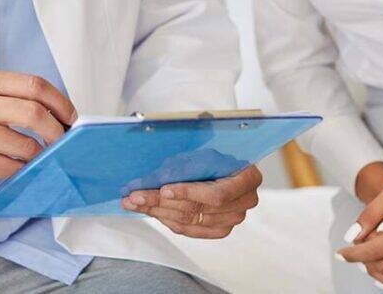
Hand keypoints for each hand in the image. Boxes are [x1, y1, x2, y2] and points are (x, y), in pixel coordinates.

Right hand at [0, 70, 77, 186]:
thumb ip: (15, 98)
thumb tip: (60, 115)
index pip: (35, 85)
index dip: (60, 102)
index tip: (70, 117)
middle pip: (35, 114)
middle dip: (56, 130)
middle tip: (61, 140)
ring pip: (26, 146)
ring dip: (38, 155)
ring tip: (36, 155)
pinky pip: (12, 168)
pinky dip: (21, 169)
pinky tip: (17, 166)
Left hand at [121, 165, 262, 238]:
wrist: (228, 167)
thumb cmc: (217, 155)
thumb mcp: (206, 152)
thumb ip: (189, 164)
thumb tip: (158, 173)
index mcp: (248, 178)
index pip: (217, 194)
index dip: (189, 193)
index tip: (164, 189)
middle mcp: (245, 202)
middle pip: (198, 209)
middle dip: (161, 202)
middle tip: (135, 196)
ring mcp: (233, 220)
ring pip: (189, 220)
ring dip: (157, 211)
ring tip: (134, 202)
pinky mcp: (220, 230)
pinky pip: (189, 229)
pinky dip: (166, 219)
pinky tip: (150, 210)